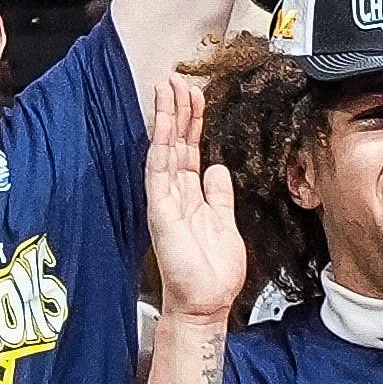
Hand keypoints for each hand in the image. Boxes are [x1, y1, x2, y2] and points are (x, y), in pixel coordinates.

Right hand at [146, 73, 250, 323]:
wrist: (205, 302)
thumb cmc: (212, 271)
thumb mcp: (224, 222)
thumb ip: (219, 195)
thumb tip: (218, 170)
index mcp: (190, 195)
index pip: (188, 149)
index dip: (191, 122)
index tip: (194, 95)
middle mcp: (174, 193)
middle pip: (174, 143)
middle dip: (176, 110)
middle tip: (177, 81)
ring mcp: (165, 200)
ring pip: (163, 150)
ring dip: (165, 120)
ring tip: (168, 90)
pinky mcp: (161, 211)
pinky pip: (158, 173)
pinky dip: (159, 149)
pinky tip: (162, 128)